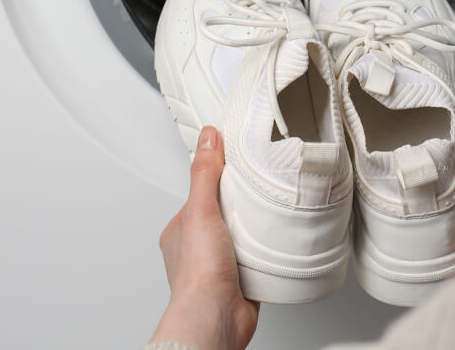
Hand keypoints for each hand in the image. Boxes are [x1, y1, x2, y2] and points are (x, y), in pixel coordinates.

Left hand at [151, 126, 258, 349]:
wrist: (217, 315)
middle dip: (242, 204)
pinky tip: (274, 243)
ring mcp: (220, 263)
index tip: (237, 164)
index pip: (202, 192)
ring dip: (256, 228)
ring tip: (267, 215)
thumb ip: (204, 173)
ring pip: (244, 233)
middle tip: (257, 192)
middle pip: (226, 211)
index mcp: (180, 230)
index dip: (220, 177)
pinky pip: (259, 254)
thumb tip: (209, 138)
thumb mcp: (200, 210)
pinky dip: (268, 249)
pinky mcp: (242, 277)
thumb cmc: (198, 273)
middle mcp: (198, 247)